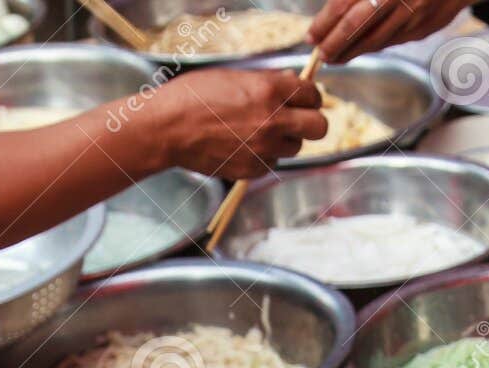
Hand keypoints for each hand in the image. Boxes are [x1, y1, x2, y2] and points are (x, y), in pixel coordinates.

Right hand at [154, 68, 326, 176]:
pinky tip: (242, 146)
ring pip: (295, 148)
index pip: (313, 95)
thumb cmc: (196, 96)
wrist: (170, 128)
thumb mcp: (235, 77)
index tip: (305, 100)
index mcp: (270, 90)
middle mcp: (273, 120)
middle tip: (299, 120)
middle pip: (319, 127)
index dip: (311, 98)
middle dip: (312, 122)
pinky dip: (264, 157)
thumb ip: (268, 83)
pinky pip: (272, 164)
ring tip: (259, 132)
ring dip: (284, 141)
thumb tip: (292, 84)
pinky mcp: (254, 170)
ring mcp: (265, 149)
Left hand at [309, 0, 463, 62]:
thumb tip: (335, 7)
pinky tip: (360, 49)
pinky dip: (373, 46)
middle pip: (358, 28)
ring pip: (376, 40)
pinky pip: (393, 41)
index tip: (312, 34)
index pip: (346, 4)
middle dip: (335, 44)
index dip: (326, 22)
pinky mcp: (424, 28)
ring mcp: (414, 16)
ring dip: (351, 51)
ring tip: (334, 57)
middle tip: (320, 54)